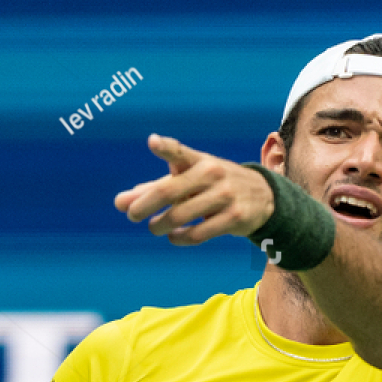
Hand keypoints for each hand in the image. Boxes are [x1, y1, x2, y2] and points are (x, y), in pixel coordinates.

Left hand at [114, 134, 275, 245]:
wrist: (262, 196)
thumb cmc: (212, 185)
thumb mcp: (187, 180)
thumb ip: (153, 189)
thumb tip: (119, 202)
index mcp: (199, 160)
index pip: (179, 152)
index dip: (166, 148)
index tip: (153, 142)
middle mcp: (212, 174)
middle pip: (170, 192)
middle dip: (144, 205)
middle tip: (131, 215)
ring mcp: (225, 196)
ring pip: (181, 216)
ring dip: (161, 225)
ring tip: (154, 228)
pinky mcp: (234, 218)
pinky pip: (198, 234)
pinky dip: (180, 238)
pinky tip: (174, 237)